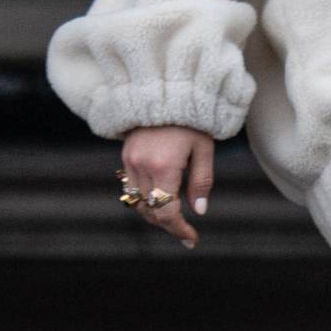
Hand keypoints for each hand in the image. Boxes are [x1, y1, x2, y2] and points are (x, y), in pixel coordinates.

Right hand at [117, 127, 215, 248]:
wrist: (165, 91)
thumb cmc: (192, 120)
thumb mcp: (204, 149)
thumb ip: (201, 181)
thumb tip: (198, 211)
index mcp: (163, 166)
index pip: (167, 212)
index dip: (179, 230)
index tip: (192, 239)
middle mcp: (141, 167)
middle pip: (150, 212)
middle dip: (169, 226)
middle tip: (186, 233)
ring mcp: (130, 162)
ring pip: (138, 203)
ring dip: (155, 215)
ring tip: (175, 220)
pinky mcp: (126, 157)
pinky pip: (131, 189)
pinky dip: (145, 200)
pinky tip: (161, 201)